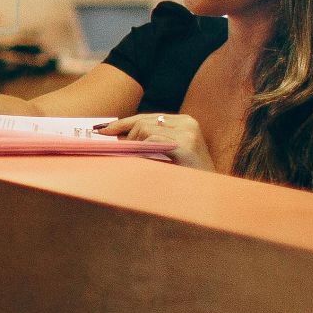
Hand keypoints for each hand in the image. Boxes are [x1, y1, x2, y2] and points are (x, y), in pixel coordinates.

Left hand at [96, 112, 214, 170]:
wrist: (209, 195)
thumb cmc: (185, 176)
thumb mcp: (167, 153)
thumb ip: (150, 141)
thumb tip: (119, 137)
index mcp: (185, 121)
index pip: (148, 117)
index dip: (124, 123)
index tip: (103, 129)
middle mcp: (187, 123)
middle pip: (143, 121)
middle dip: (124, 134)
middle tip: (111, 145)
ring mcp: (188, 133)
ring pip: (145, 129)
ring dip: (133, 144)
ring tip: (133, 158)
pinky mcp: (185, 146)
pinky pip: (152, 141)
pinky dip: (141, 150)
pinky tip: (139, 161)